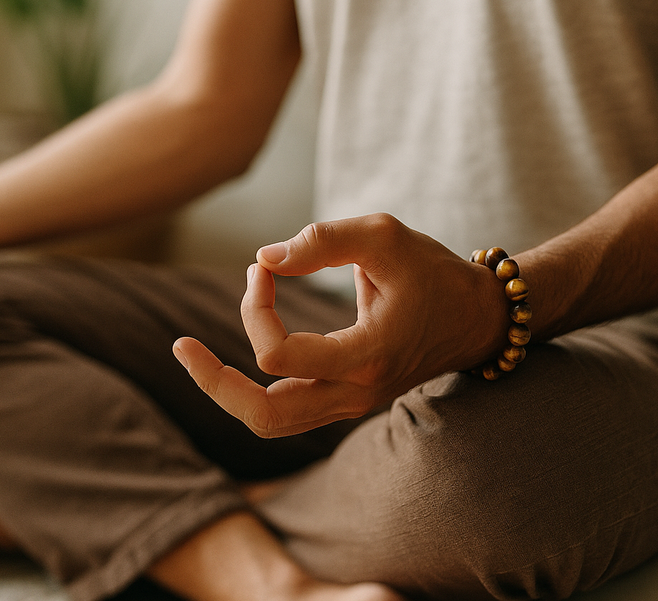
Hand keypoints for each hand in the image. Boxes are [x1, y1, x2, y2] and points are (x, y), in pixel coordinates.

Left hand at [173, 213, 509, 436]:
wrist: (476, 317)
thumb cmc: (432, 271)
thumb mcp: (385, 235)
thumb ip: (324, 241)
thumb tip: (264, 260)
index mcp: (366, 357)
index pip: (278, 355)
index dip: (255, 307)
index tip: (264, 267)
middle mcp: (356, 393)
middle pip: (263, 416)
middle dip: (214, 382)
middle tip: (181, 346)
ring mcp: (351, 404)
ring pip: (272, 422)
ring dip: (228, 390)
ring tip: (194, 355)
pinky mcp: (346, 399)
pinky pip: (287, 410)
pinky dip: (255, 385)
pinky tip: (241, 349)